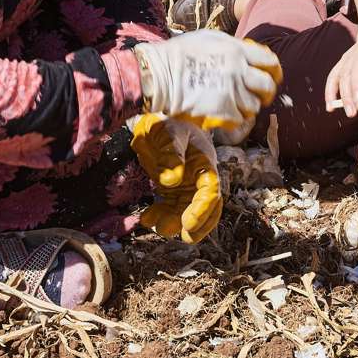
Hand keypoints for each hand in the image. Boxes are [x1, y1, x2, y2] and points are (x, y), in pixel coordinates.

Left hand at [130, 114, 221, 242]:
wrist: (152, 120)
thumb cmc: (164, 123)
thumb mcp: (168, 133)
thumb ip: (171, 155)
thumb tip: (172, 180)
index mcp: (204, 162)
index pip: (210, 190)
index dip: (202, 209)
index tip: (188, 224)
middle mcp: (198, 177)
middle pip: (205, 206)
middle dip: (197, 224)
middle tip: (184, 237)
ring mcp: (185, 185)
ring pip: (186, 210)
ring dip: (175, 222)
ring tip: (159, 227)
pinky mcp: (171, 190)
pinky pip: (169, 208)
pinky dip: (160, 215)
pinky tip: (146, 218)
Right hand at [135, 30, 281, 130]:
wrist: (158, 74)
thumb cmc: (179, 54)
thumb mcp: (209, 38)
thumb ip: (233, 46)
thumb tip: (247, 55)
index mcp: (236, 50)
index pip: (270, 61)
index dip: (274, 71)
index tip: (272, 76)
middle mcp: (238, 70)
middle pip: (267, 86)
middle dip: (266, 93)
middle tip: (259, 96)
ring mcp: (231, 92)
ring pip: (254, 106)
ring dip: (247, 107)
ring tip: (234, 104)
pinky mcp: (223, 111)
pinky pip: (240, 119)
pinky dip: (235, 119)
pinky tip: (225, 113)